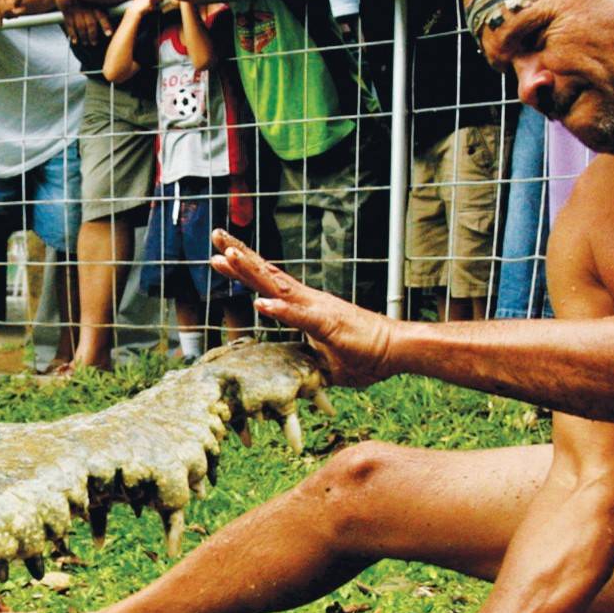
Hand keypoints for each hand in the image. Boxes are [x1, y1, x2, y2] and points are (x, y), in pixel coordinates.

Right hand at [59, 0, 113, 47]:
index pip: (102, 16)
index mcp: (95, 5)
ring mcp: (76, 9)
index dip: (105, 26)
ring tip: (85, 43)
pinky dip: (72, 34)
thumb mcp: (93, 0)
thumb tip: (114, 23)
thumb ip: (102, 9)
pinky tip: (75, 41)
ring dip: (83, 37)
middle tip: (94, 43)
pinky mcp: (66, 11)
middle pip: (90, 24)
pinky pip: (69, 25)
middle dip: (93, 35)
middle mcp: (86, 7)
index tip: (109, 35)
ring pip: (80, 26)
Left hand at [209, 228, 396, 387]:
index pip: (269, 282)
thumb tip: (288, 376)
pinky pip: (301, 317)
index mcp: (304, 305)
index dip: (244, 269)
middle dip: (239, 256)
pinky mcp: (328, 324)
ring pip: (279, 286)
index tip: (219, 255)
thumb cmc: (363, 355)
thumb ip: (303, 362)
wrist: (397, 350)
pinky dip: (280, 310)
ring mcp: (317, 309)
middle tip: (216, 236)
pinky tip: (260, 303)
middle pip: (267, 274)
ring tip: (228, 255)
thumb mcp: (322, 362)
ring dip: (253, 271)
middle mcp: (307, 300)